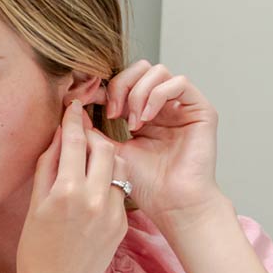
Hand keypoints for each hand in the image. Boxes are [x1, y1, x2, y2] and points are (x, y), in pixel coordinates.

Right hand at [16, 102, 130, 272]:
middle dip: (93, 136)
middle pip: (103, 148)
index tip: (74, 108)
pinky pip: (119, 192)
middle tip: (83, 134)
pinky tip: (94, 192)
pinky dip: (108, 184)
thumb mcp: (35, 204)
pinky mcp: (123, 224)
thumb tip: (59, 136)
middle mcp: (93, 198)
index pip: (74, 141)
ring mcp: (112, 212)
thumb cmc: (35, 249)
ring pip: (117, 167)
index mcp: (66, 191)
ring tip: (91, 161)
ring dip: (105, 158)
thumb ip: (48, 165)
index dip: (73, 120)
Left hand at [72, 62, 219, 221]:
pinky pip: (179, 82)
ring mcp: (182, 105)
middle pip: (140, 68)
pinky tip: (145, 120)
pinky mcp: (201, 109)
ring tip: (131, 123)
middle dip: (120, 85)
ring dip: (137, 92)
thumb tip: (71, 107)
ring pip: (157, 71)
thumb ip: (91, 130)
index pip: (124, 81)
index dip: (105, 86)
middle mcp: (164, 105)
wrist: (171, 203)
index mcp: (143, 112)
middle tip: (112, 113)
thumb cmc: (144, 184)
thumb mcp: (109, 151)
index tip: (88, 102)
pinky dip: (156, 96)